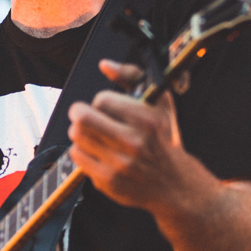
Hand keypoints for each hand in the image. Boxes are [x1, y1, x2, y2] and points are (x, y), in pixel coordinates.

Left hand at [66, 60, 202, 212]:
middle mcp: (135, 143)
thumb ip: (132, 76)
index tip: (106, 107)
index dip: (101, 101)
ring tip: (92, 132)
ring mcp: (120, 165)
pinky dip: (81, 150)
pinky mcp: (108, 182)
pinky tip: (95, 150)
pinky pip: (77, 156)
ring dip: (80, 131)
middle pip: (83, 118)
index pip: (102, 100)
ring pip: (76, 136)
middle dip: (80, 113)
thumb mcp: (160, 102)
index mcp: (148, 121)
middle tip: (83, 114)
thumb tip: (105, 65)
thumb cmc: (163, 138)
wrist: (174, 185)